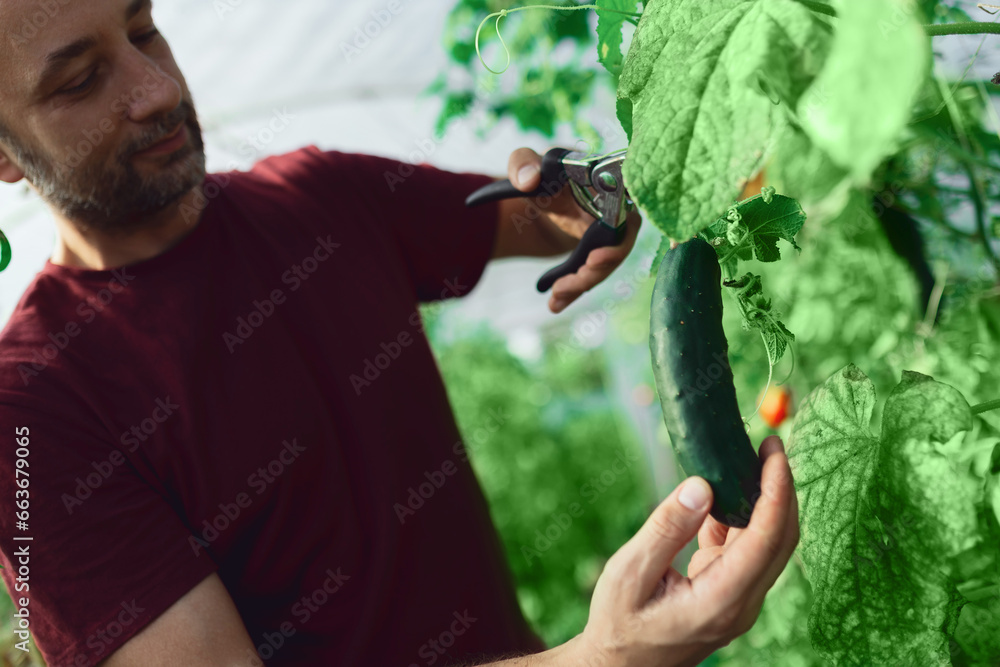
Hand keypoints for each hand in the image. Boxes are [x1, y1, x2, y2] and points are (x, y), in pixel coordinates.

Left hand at [508, 147, 641, 313]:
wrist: (546, 194)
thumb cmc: (543, 172)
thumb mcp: (527, 162)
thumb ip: (523, 163)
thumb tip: (528, 181)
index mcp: (608, 181)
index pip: (627, 207)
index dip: (620, 234)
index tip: (599, 254)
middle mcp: (619, 208)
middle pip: (621, 243)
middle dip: (601, 267)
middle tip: (575, 279)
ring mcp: (612, 233)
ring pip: (607, 264)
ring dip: (584, 283)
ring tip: (557, 294)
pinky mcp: (601, 252)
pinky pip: (593, 274)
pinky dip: (575, 291)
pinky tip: (554, 305)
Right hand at [572, 435, 799, 666]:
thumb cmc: (619, 623)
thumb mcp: (631, 572)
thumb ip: (667, 528)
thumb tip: (702, 485)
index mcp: (722, 600)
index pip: (766, 539)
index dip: (775, 491)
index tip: (771, 452)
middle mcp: (742, 603)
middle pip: (781, 539)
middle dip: (781, 488)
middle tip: (768, 444)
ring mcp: (739, 600)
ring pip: (769, 543)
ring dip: (764, 500)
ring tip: (746, 458)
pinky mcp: (729, 593)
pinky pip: (746, 550)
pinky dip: (740, 518)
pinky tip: (719, 495)